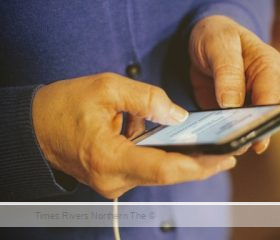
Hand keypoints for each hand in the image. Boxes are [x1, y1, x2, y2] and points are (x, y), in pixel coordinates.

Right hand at [32, 73, 235, 198]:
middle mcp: (113, 179)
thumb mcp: (106, 89)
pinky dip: (164, 157)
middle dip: (199, 165)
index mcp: (108, 157)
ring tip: (210, 147)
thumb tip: (178, 115)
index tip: (223, 158)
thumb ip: (146, 99)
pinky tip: (178, 144)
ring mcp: (113, 184)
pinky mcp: (115, 179)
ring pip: (159, 174)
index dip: (198, 165)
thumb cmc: (65, 107)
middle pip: (167, 175)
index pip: (164, 168)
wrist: (36, 128)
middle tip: (226, 153)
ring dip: (183, 160)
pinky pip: (147, 170)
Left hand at [189, 16, 279, 153]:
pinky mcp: (230, 112)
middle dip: (248, 132)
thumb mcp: (220, 45)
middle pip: (260, 116)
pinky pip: (227, 127)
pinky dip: (218, 135)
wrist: (201, 40)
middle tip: (234, 146)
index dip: (265, 118)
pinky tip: (209, 143)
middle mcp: (262, 88)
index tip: (254, 137)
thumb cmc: (216, 35)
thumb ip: (228, 72)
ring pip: (244, 126)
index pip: (271, 96)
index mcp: (269, 66)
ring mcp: (247, 102)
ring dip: (232, 137)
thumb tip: (232, 105)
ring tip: (219, 148)